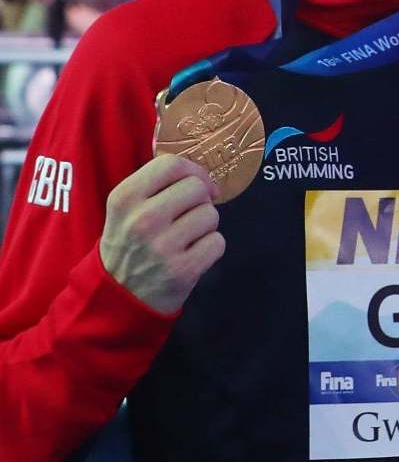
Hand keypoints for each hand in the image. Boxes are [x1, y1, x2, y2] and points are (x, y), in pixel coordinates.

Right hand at [99, 153, 224, 312]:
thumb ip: (157, 185)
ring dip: (205, 225)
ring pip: (211, 214)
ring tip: (185, 238)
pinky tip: (191, 254)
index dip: (193, 171)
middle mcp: (142, 219)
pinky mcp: (183, 270)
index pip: (171, 164)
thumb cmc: (129, 244)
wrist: (117, 296)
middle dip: (200, 200)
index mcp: (124, 198)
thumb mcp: (126, 209)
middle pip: (197, 187)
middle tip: (187, 216)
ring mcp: (162, 246)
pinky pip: (218, 242)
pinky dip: (210, 247)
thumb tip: (202, 175)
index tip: (197, 184)